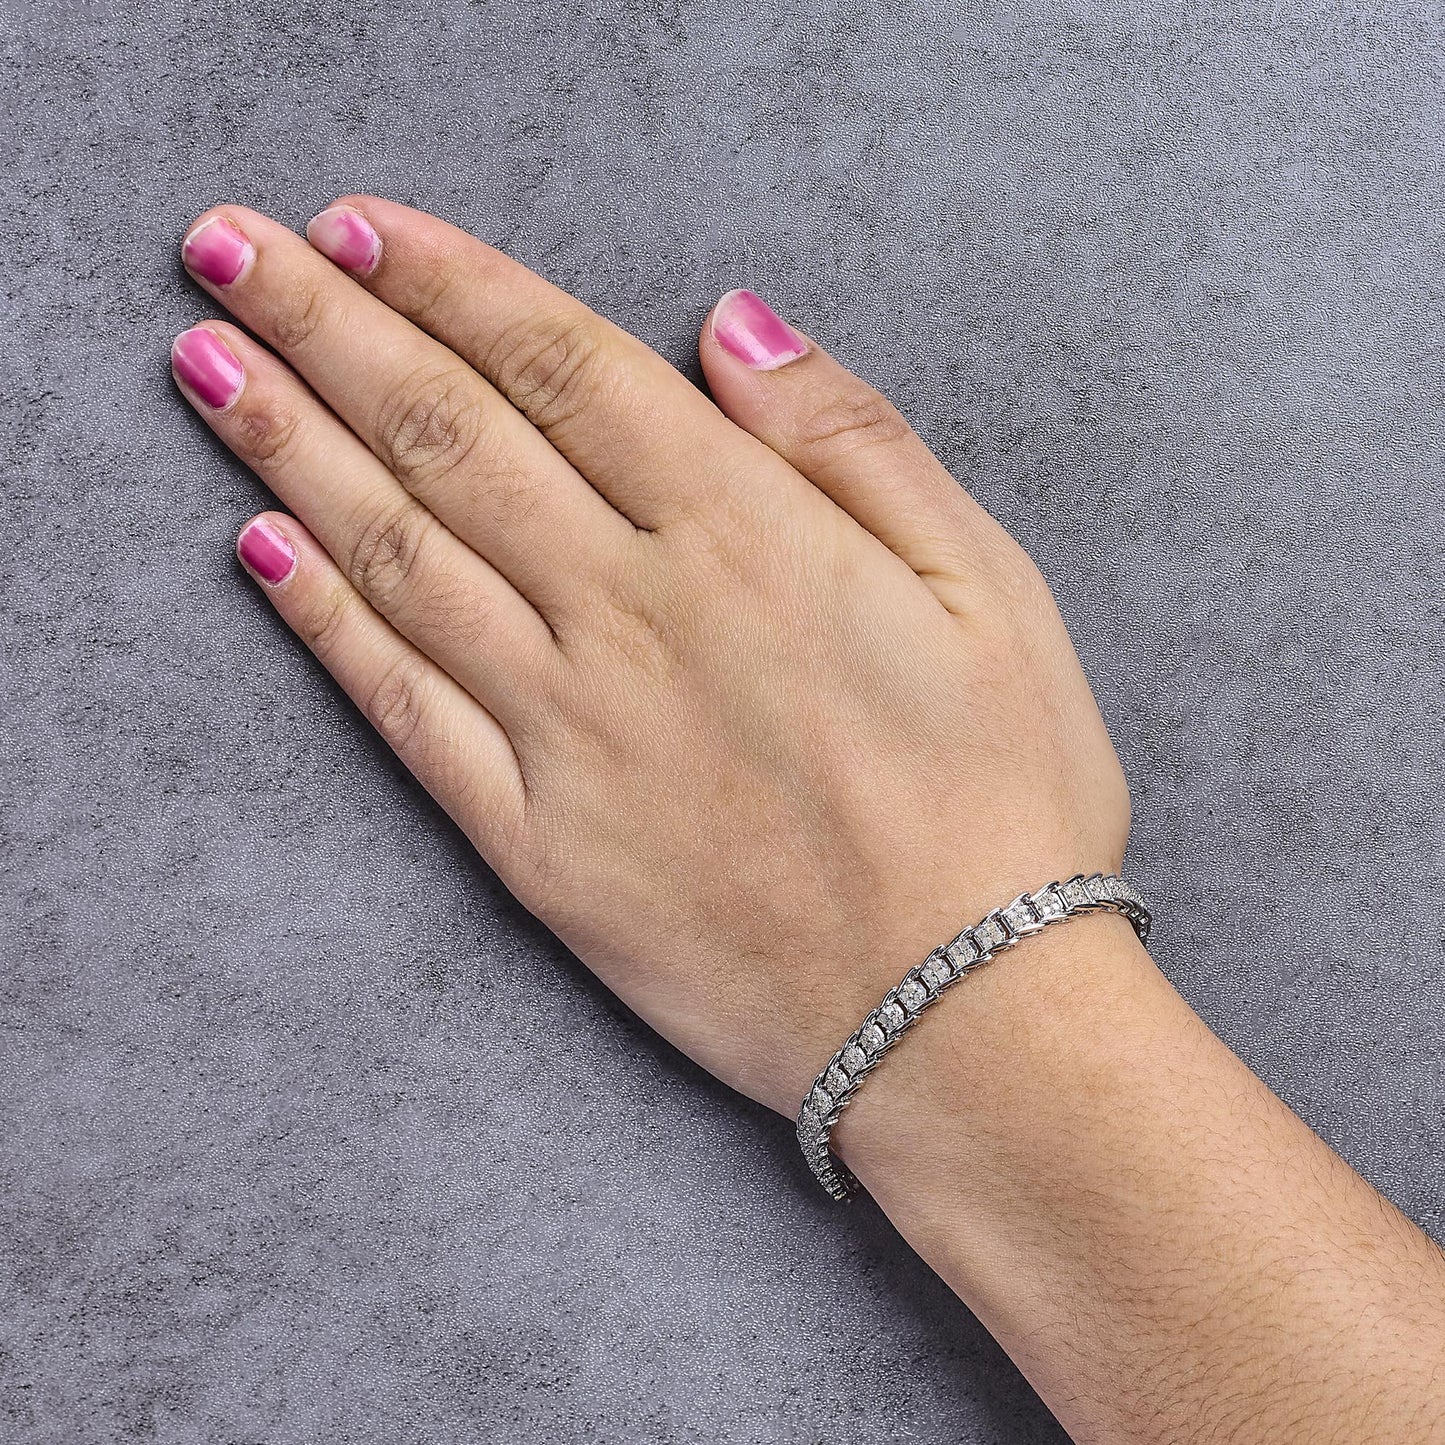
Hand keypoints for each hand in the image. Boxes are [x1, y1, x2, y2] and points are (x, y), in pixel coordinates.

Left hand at [171, 198, 1130, 1120]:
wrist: (961, 1020)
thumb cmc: (1003, 800)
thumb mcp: (989, 587)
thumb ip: (853, 441)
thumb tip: (738, 322)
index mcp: (746, 537)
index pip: (564, 368)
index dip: (451, 283)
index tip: (360, 225)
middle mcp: (632, 616)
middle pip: (451, 437)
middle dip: (329, 326)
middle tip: (229, 250)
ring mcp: (568, 733)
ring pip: (401, 556)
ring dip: (292, 450)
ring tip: (210, 368)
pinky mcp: (535, 844)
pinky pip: (406, 714)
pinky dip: (328, 628)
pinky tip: (263, 557)